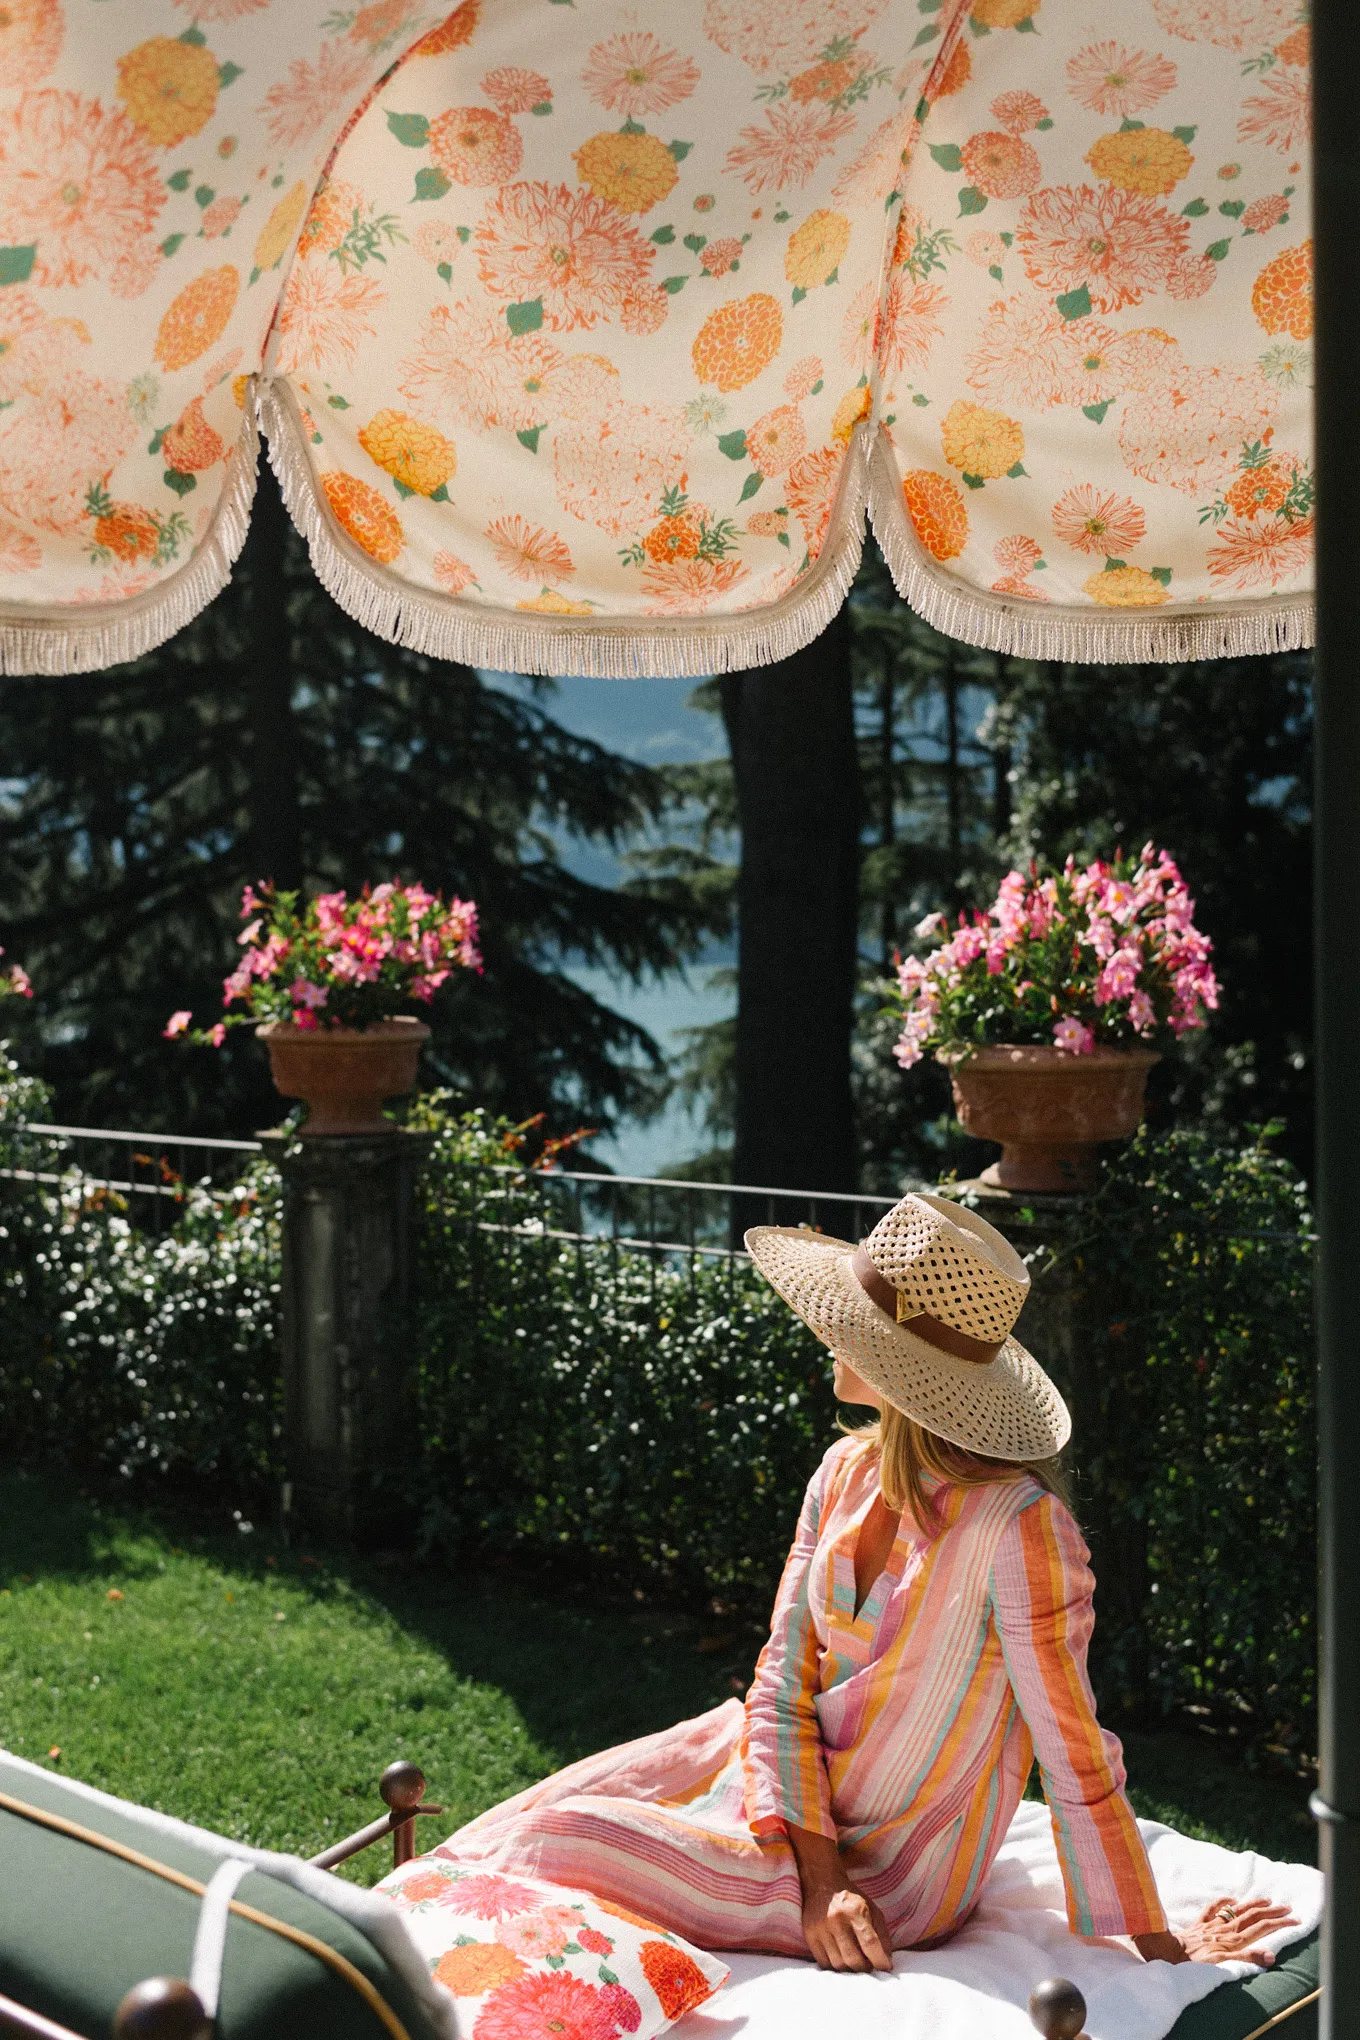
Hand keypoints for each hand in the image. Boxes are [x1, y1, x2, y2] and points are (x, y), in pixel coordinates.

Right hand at [801, 1881, 893, 1972]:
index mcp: (855, 1910)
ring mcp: (820, 1928)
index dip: (880, 1960)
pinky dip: (836, 1967)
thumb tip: (887, 1964)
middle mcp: (836, 1919)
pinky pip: (824, 1963)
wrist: (822, 1883)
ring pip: (838, 1964)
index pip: (870, 1942)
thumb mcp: (872, 1910)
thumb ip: (882, 1935)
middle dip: (865, 1968)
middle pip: (853, 1958)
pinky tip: (842, 1959)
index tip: (886, 1968)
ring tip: (856, 1961)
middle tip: (869, 1965)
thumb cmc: (851, 1900)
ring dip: (850, 1969)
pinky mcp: (809, 1935)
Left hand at [1134, 1895, 1298, 1966]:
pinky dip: (1223, 1902)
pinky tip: (1230, 1899)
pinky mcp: (1198, 1924)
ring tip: (1267, 1900)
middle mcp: (1224, 1931)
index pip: (1261, 1928)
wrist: (1165, 1953)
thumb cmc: (1192, 1964)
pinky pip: (1212, 1909)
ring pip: (1236, 1911)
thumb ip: (1246, 1959)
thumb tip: (1271, 1956)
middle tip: (1288, 1908)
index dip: (1279, 1923)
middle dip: (1271, 1913)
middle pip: (1252, 1918)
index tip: (1295, 1919)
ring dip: (1253, 1905)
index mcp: (1232, 1941)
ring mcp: (1211, 1926)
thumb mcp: (1222, 1966)